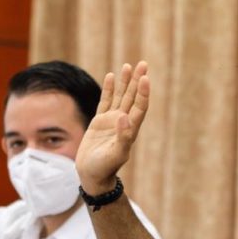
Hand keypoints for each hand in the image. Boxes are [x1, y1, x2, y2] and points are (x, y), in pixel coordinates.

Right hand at [75, 62, 150, 193]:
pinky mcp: (100, 122)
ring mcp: (111, 121)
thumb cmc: (105, 168)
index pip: (139, 107)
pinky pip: (105, 101)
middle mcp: (123, 122)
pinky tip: (110, 76)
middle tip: (143, 63)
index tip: (145, 77)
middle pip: (132, 97)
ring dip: (125, 82)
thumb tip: (124, 117)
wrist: (92, 175)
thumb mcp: (115, 154)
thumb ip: (122, 136)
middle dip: (137, 81)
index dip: (143, 92)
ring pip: (120, 97)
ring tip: (128, 65)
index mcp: (130, 129)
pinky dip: (108, 89)